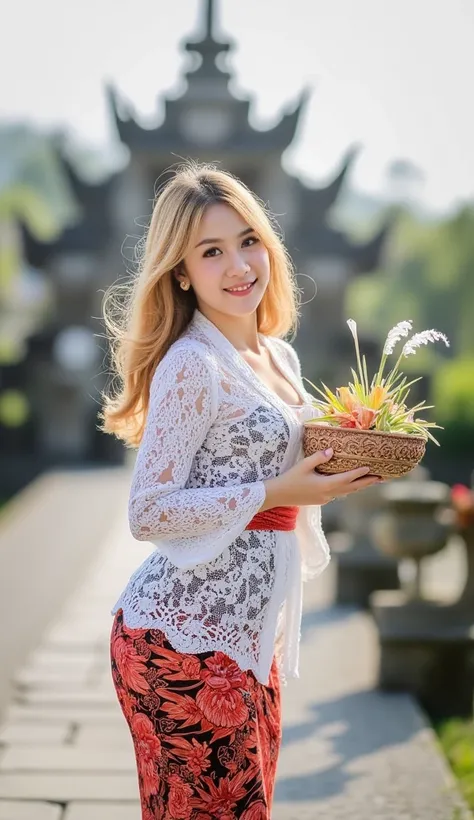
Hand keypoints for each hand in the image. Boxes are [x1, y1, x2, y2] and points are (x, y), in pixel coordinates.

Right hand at [261, 448, 379, 509]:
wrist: (278, 495)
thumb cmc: (290, 478)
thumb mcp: (303, 465)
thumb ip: (319, 457)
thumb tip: (332, 451)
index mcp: (325, 485)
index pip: (347, 478)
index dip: (359, 474)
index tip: (370, 468)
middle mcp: (328, 494)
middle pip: (352, 488)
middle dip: (366, 483)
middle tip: (381, 478)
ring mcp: (325, 499)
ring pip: (346, 492)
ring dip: (359, 487)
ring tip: (370, 481)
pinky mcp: (321, 500)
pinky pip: (339, 494)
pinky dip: (348, 489)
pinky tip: (350, 485)